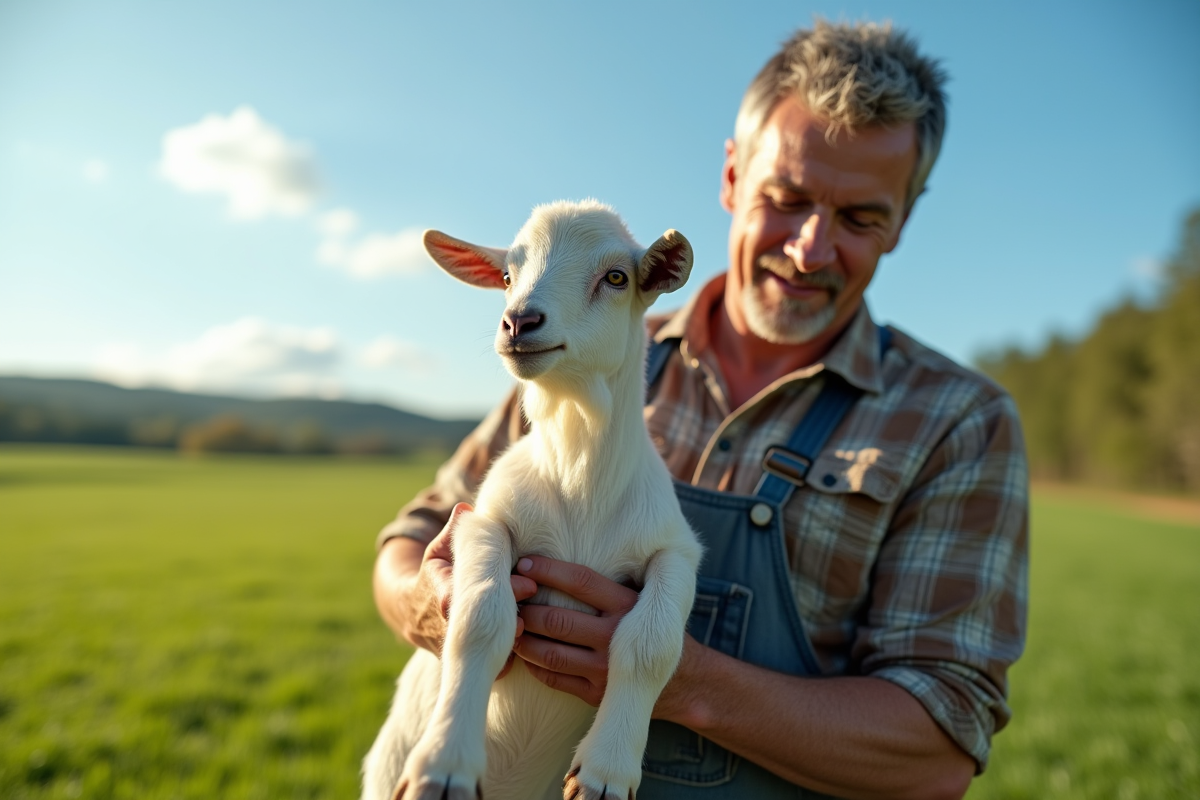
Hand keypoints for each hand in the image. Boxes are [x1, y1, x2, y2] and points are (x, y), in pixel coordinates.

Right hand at [389, 503, 536, 675]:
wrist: (412, 613)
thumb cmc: (435, 574)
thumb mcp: (439, 550)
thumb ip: (456, 532)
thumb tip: (467, 509)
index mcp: (442, 591)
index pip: (471, 593)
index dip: (501, 590)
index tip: (528, 583)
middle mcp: (447, 623)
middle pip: (483, 625)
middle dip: (511, 617)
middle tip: (535, 609)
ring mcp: (454, 646)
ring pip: (487, 650)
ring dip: (511, 643)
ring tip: (533, 631)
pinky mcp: (464, 662)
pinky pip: (489, 667)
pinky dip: (507, 661)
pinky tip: (529, 652)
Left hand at [511, 555, 639, 705]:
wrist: (683, 680)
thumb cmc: (649, 628)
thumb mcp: (640, 599)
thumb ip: (608, 585)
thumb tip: (560, 555)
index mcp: (628, 605)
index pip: (580, 581)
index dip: (548, 570)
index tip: (523, 564)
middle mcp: (617, 637)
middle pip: (557, 620)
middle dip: (527, 609)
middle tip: (511, 600)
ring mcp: (607, 670)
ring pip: (550, 653)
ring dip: (524, 640)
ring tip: (512, 628)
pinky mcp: (598, 694)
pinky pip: (554, 679)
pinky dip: (533, 666)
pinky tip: (526, 655)